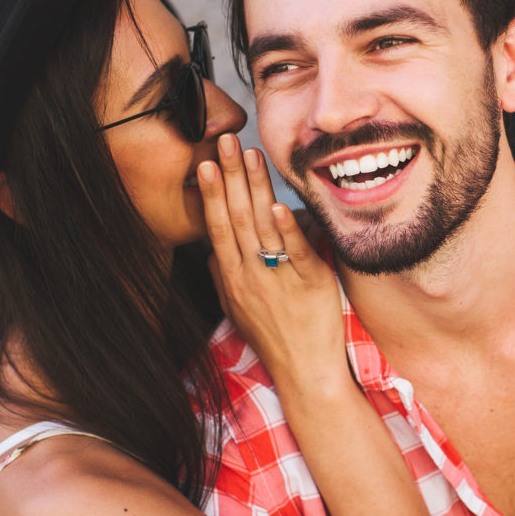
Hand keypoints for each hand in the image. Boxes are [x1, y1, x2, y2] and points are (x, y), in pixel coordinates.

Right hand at [197, 134, 348, 394]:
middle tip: (225, 142)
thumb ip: (223, 278)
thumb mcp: (237, 310)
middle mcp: (251, 275)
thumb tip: (212, 251)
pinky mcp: (310, 283)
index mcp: (232, 278)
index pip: (217, 226)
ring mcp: (279, 278)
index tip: (204, 163)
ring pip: (263, 226)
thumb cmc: (272, 339)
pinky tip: (277, 205)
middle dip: (229, 176)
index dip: (210, 194)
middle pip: (236, 217)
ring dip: (255, 189)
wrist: (304, 373)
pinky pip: (294, 251)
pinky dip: (285, 228)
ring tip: (251, 156)